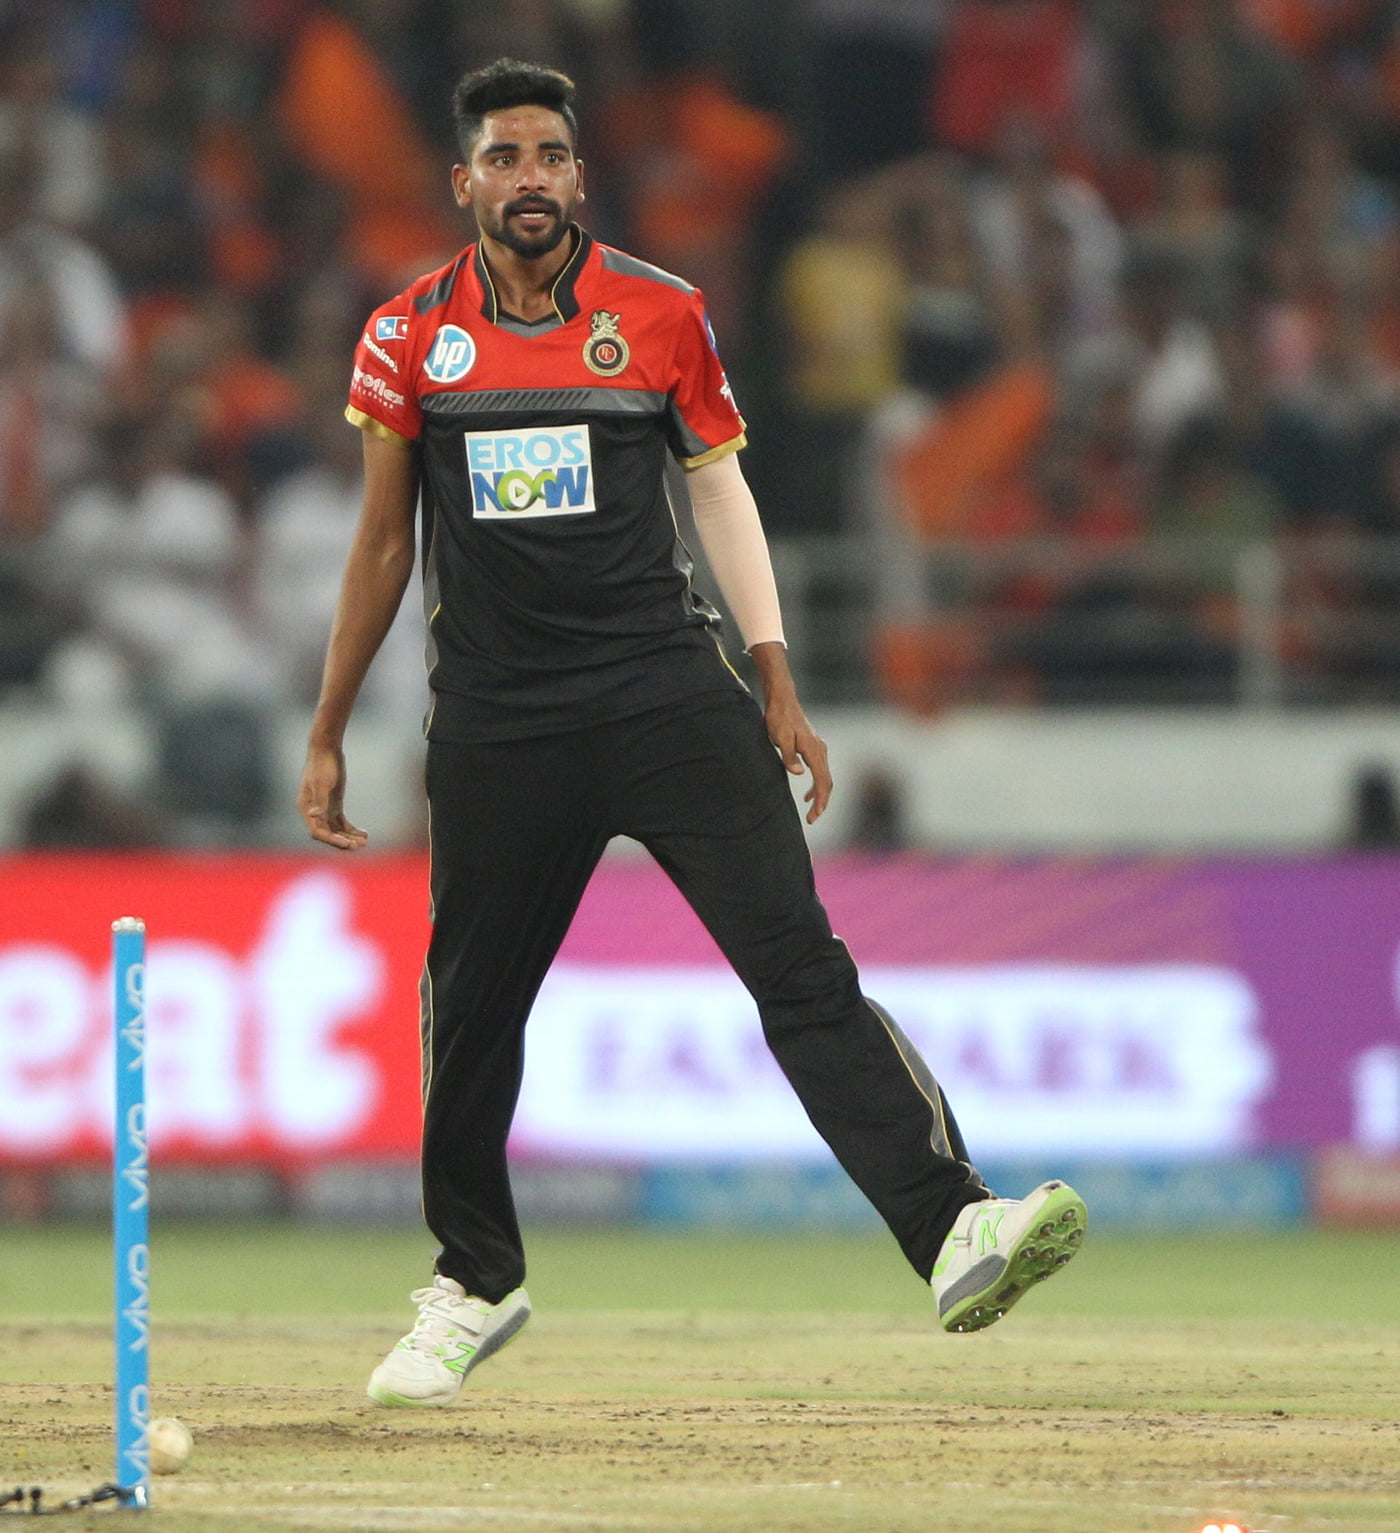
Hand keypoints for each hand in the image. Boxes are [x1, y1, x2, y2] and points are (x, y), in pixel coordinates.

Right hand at [298, 743, 367, 849]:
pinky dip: (352, 829)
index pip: (317, 832)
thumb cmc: (322, 765)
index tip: (347, 844)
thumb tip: (313, 815)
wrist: (326, 749)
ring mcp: (324, 808)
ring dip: (349, 837)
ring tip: (364, 842)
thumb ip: (319, 801)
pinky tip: (364, 834)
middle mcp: (313, 811)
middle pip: (328, 833)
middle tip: (359, 846)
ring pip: (336, 829)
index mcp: (306, 808)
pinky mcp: (334, 804)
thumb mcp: (322, 783)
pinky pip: (342, 822)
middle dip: (343, 841)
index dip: (332, 840)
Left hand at [765, 693, 831, 823]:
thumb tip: (799, 774)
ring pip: (825, 777)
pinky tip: (807, 795)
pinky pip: (820, 771)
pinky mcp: (814, 747)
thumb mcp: (779, 737)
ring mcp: (819, 748)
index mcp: (813, 749)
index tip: (814, 816)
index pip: (822, 781)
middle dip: (822, 803)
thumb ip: (789, 756)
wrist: (783, 700)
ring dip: (820, 796)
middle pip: (827, 782)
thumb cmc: (779, 718)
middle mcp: (820, 749)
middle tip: (812, 820)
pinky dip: (816, 785)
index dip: (820, 801)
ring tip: (811, 812)